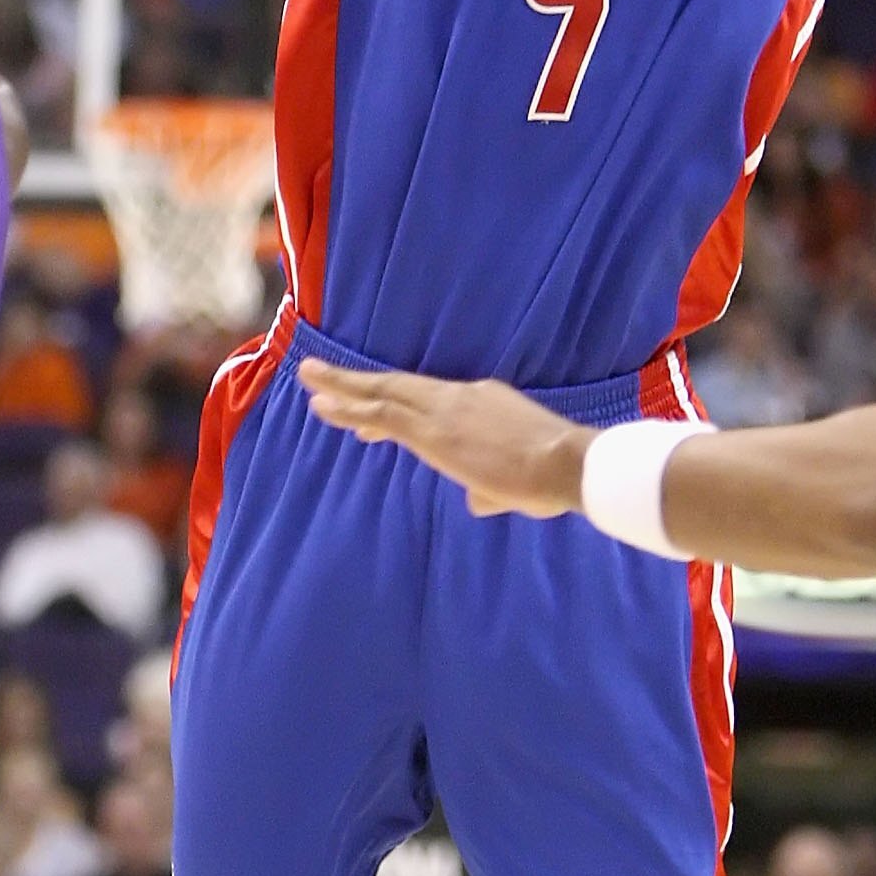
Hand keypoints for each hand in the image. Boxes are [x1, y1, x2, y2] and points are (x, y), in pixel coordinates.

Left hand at [299, 358, 589, 515]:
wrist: (566, 462)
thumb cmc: (553, 475)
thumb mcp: (518, 484)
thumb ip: (491, 490)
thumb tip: (478, 502)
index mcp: (483, 402)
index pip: (426, 401)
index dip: (390, 406)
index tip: (363, 417)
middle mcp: (459, 397)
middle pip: (397, 385)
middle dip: (355, 380)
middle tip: (318, 373)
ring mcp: (444, 411)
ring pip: (383, 391)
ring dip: (342, 386)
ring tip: (309, 378)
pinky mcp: (434, 431)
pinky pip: (382, 413)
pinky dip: (350, 406)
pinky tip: (324, 406)